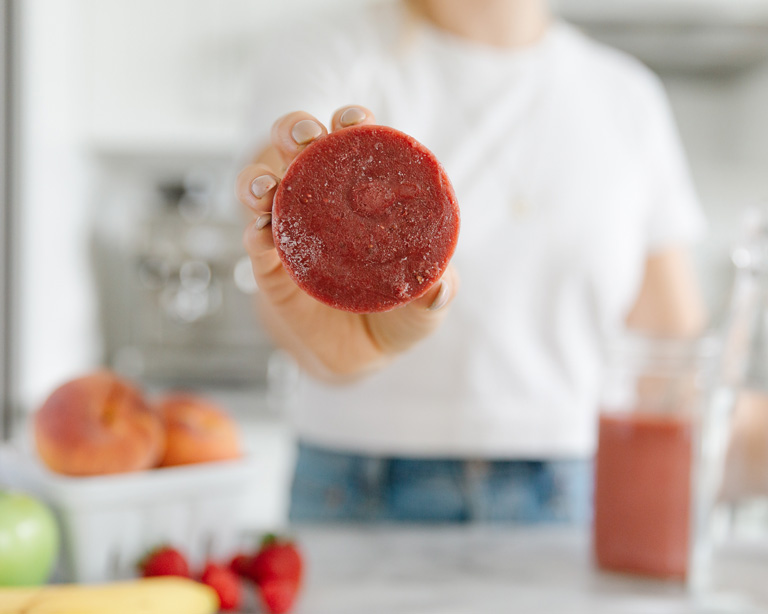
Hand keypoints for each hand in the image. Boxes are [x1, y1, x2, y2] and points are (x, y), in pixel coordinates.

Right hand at [235, 105, 457, 379]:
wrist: (361, 355)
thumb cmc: (398, 314)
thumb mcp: (425, 305)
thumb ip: (436, 291)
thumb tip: (442, 287)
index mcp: (361, 195)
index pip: (352, 146)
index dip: (350, 123)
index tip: (354, 121)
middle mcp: (320, 201)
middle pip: (298, 150)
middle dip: (295, 130)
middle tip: (306, 137)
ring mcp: (289, 231)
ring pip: (263, 188)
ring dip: (258, 178)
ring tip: (266, 187)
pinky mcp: (269, 268)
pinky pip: (255, 243)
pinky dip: (254, 234)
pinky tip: (260, 232)